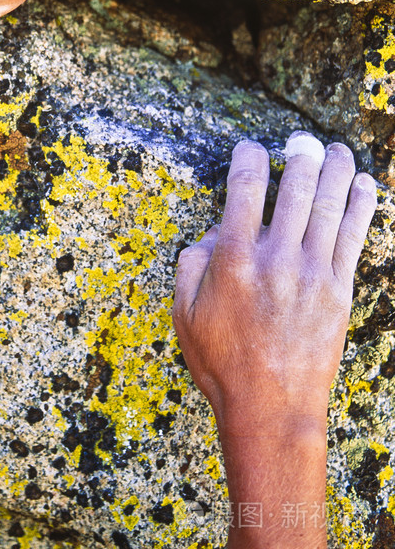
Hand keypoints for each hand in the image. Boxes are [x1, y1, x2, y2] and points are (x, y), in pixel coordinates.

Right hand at [173, 134, 376, 425]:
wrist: (272, 409)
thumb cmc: (222, 364)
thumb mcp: (184, 313)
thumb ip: (192, 263)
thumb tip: (214, 232)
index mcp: (233, 259)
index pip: (244, 188)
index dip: (248, 157)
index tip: (249, 148)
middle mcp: (275, 258)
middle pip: (295, 186)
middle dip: (299, 152)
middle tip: (300, 139)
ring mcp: (312, 272)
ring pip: (329, 204)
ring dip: (336, 167)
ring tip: (337, 148)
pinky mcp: (338, 289)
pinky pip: (354, 235)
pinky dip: (361, 204)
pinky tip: (365, 183)